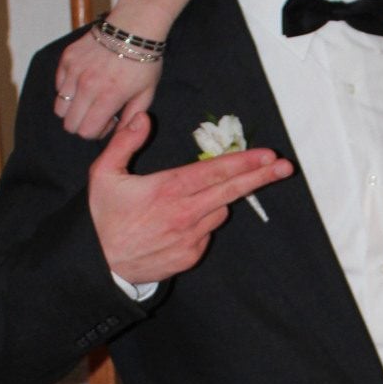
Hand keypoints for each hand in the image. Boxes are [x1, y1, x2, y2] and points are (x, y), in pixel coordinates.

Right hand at [55, 30, 160, 139]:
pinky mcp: (67, 58)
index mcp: (108, 97)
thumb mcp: (146, 94)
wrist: (134, 27)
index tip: (108, 121)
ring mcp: (74, 71)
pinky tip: (84, 81)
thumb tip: (118, 135)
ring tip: (89, 98)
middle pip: (70, 124)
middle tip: (97, 112)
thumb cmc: (144, 62)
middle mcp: (87, 85)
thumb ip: (131, 119)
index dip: (97, 132)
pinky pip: (58, 86)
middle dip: (83, 124)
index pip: (86, 132)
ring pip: (59, 107)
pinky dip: (68, 89)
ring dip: (73, 108)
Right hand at [88, 113, 289, 283]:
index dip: (245, 162)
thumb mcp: (103, 174)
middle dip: (261, 177)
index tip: (268, 155)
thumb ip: (124, 142)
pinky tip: (176, 225)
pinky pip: (206, 234)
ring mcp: (191, 237)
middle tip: (285, 167)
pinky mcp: (191, 256)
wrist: (98, 266)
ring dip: (217, 202)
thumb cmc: (101, 218)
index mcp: (168, 189)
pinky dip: (201, 224)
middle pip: (232, 191)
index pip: (216, 171)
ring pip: (219, 212)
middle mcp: (186, 213)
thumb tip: (143, 117)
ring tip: (188, 202)